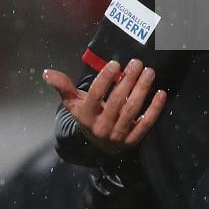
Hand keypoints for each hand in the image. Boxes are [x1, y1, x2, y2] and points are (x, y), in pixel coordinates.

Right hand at [43, 59, 166, 154]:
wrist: (97, 146)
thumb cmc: (87, 116)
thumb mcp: (73, 104)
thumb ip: (63, 87)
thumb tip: (47, 72)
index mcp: (87, 116)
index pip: (96, 95)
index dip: (106, 78)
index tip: (116, 64)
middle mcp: (102, 126)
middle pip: (118, 101)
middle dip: (129, 80)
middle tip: (137, 63)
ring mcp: (119, 134)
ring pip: (132, 109)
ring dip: (142, 89)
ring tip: (149, 72)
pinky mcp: (134, 139)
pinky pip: (146, 122)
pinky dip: (155, 108)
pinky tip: (161, 92)